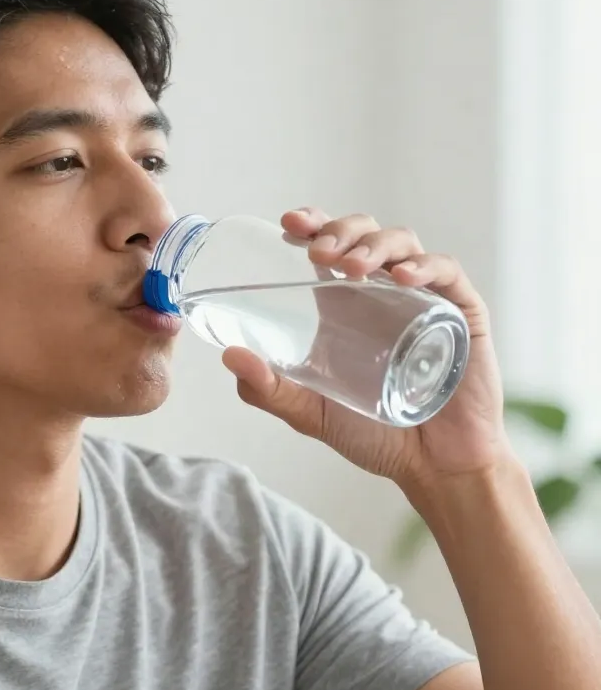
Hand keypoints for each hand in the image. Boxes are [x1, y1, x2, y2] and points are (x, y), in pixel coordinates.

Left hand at [222, 208, 512, 487]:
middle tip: (317, 250)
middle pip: (364, 233)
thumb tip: (228, 356)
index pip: (330, 246)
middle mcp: (383, 293)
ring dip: (375, 245)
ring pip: (403, 243)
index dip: (313, 224)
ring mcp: (424, 298)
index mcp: (345, 305)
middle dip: (340, 230)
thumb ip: (269, 389)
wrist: (433, 467)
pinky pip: (447, 273)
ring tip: (352, 266)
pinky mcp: (461, 313)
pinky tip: (402, 278)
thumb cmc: (374, 436)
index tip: (288, 222)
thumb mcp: (310, 413)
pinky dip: (425, 267)